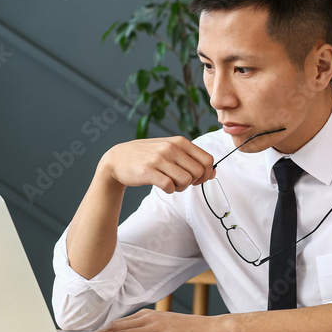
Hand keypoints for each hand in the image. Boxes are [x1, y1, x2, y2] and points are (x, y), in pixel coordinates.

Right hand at [99, 137, 214, 193]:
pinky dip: (170, 190)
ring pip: (186, 181)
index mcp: (179, 141)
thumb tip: (213, 172)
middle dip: (194, 182)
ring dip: (181, 187)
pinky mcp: (148, 171)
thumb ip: (191, 158)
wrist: (118, 159)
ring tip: (172, 183)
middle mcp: (170, 147)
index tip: (197, 178)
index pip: (207, 160)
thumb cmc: (149, 156)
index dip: (207, 173)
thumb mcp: (170, 150)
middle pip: (199, 172)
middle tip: (182, 182)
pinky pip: (170, 186)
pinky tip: (163, 186)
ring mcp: (159, 159)